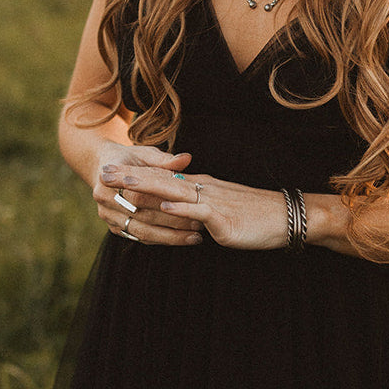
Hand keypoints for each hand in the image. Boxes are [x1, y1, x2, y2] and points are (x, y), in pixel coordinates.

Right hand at [92, 144, 203, 245]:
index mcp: (108, 178)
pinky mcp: (114, 228)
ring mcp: (107, 216)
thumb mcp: (145, 153)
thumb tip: (187, 159)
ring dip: (170, 237)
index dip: (165, 201)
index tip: (192, 204)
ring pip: (141, 232)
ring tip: (195, 237)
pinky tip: (180, 239)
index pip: (139, 194)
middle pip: (142, 216)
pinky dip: (161, 239)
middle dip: (173, 222)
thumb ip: (164, 159)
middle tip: (200, 224)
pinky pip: (139, 237)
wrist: (104, 166)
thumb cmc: (131, 158)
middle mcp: (103, 199)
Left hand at [100, 164, 289, 250]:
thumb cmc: (254, 215)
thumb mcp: (220, 208)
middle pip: (160, 181)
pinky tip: (164, 204)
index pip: (162, 178)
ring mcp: (212, 202)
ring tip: (123, 184)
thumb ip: (196, 207)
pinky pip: (198, 211)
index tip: (110, 171)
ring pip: (174, 192)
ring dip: (147, 188)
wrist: (285, 216)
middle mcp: (203, 189)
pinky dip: (180, 207)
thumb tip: (174, 210)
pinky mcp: (223, 218)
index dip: (135, 174)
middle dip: (131, 178)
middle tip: (104, 172)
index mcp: (200, 187)